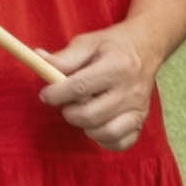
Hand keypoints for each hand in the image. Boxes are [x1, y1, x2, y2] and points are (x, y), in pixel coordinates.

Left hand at [42, 22, 161, 149]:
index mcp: (116, 66)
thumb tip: (39, 60)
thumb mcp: (89, 42)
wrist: (146, 48)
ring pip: (105, 132)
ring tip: (83, 112)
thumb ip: (64, 57)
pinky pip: (121, 143)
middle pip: (90, 115)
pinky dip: (105, 140)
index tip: (46, 94)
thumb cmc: (113, 45)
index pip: (80, 87)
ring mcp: (138, 108)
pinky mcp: (141, 121)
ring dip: (85, 126)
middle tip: (66, 103)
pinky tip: (97, 125)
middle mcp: (130, 90)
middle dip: (69, 112)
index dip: (56, 94)